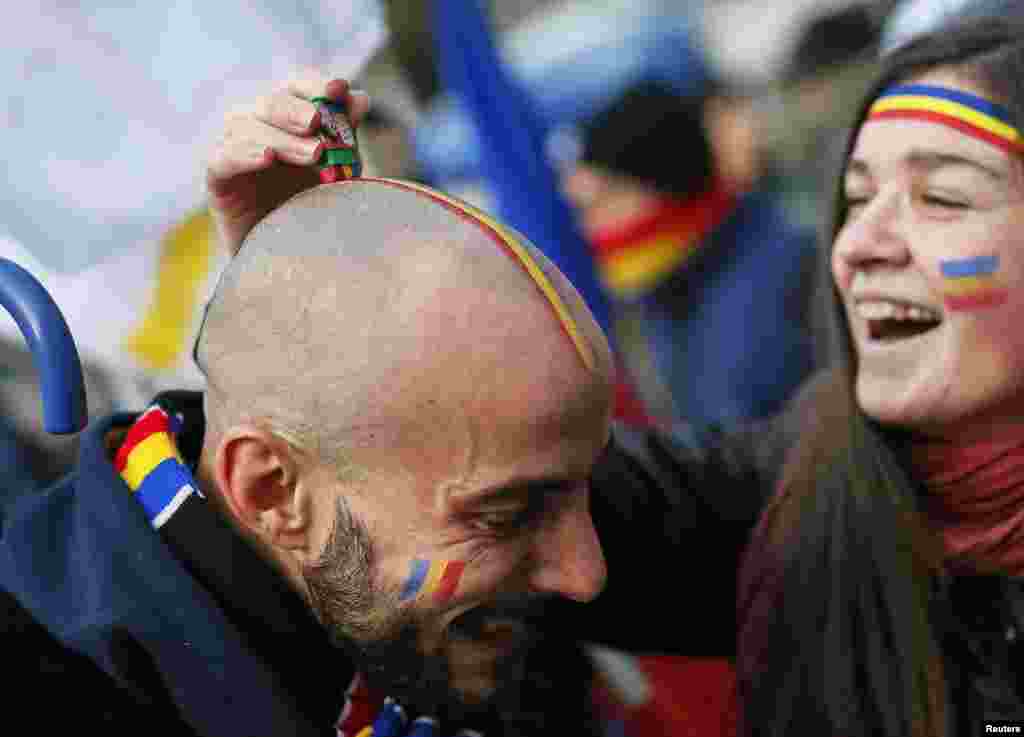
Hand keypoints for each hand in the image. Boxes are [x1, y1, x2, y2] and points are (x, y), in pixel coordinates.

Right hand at [205, 72, 370, 254]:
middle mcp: (253, 126)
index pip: (294, 87)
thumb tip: (359, 97)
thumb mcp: (334, 170)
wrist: (282, 258)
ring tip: (314, 154)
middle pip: (270, 103)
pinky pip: (223, 159)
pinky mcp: (216, 179)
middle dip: (296, 110)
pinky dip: (244, 154)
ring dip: (283, 138)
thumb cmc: (310, 208)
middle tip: (319, 123)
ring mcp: (231, 150)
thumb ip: (344, 135)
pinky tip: (267, 158)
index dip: (315, 84)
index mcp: (283, 119)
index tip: (338, 89)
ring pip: (247, 127)